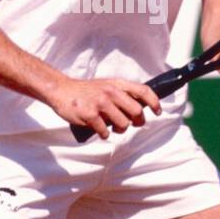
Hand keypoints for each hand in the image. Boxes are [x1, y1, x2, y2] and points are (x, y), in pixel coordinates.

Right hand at [48, 75, 162, 138]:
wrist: (61, 90)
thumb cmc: (86, 91)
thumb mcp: (106, 85)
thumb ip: (122, 94)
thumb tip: (140, 109)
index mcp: (117, 84)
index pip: (143, 91)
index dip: (154, 102)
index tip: (157, 111)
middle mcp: (110, 92)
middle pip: (136, 111)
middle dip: (137, 122)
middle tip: (130, 124)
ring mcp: (100, 103)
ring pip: (123, 124)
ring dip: (119, 130)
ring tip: (111, 126)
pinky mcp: (90, 115)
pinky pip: (105, 132)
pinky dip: (104, 134)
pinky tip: (98, 129)